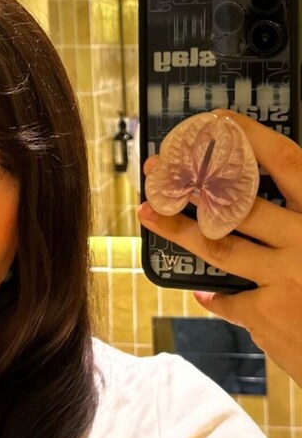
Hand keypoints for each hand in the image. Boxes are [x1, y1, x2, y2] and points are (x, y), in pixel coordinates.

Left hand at [137, 110, 301, 387]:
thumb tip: (270, 196)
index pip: (288, 163)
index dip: (252, 138)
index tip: (220, 121)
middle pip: (240, 202)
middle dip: (193, 183)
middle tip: (159, 168)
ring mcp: (286, 278)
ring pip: (220, 246)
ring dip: (179, 230)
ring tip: (150, 214)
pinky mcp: (269, 315)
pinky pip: (229, 300)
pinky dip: (216, 297)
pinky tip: (204, 293)